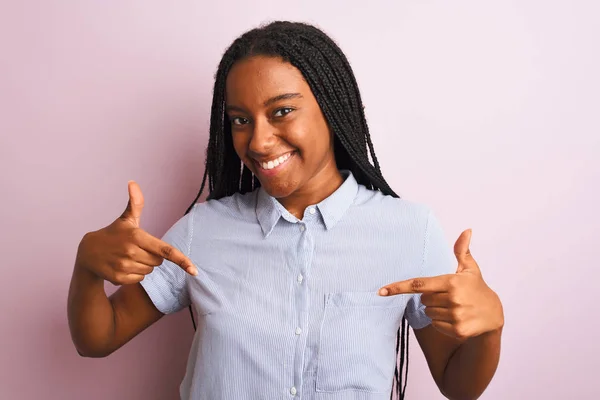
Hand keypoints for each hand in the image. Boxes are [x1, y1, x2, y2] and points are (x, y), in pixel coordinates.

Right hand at [75, 181, 197, 284]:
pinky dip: (135, 274)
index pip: (165, 250)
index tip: (194, 270)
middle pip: (159, 261)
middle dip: (153, 256)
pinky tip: (123, 265)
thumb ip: (135, 203)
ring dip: (144, 265)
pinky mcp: (118, 278)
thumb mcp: (126, 219)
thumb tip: (133, 182)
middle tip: (138, 248)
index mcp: (137, 236)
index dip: (181, 260)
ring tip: (129, 257)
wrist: (87, 253)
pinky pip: (139, 279)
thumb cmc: (113, 234)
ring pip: (150, 270)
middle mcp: (131, 252)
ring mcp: (124, 266)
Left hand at [379, 229, 502, 339]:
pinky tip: (456, 318)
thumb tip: (466, 230)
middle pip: (423, 300)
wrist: (495, 314)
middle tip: (448, 296)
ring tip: (454, 307)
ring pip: (428, 313)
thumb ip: (462, 250)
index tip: (381, 291)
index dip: (398, 287)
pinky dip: (442, 323)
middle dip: (431, 298)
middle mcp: (453, 299)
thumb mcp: (470, 269)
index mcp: (451, 282)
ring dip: (436, 311)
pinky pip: (436, 325)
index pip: (419, 284)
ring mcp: (455, 316)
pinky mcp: (458, 331)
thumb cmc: (477, 288)